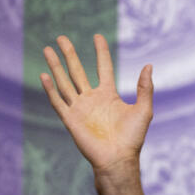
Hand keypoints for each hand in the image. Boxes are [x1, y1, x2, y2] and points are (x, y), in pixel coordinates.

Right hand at [41, 34, 153, 175]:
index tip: (97, 36)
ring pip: (65, 82)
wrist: (118, 159)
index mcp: (109, 95)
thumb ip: (145, 88)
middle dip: (70, 54)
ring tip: (48, 49)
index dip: (101, 52)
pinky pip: (58, 101)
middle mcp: (92, 99)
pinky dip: (51, 89)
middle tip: (62, 37)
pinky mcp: (71, 119)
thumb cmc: (133, 138)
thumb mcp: (144, 109)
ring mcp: (80, 108)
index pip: (103, 67)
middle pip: (78, 71)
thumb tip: (149, 65)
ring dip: (56, 66)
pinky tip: (44, 75)